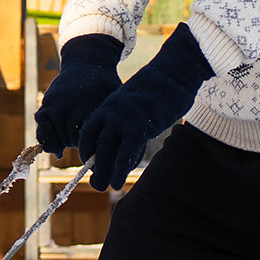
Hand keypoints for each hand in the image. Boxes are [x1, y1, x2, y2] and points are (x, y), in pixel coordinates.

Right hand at [34, 34, 125, 155]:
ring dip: (64, 142)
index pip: (88, 136)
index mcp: (89, 104)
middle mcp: (71, 104)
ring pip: (55, 135)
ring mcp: (56, 103)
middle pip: (71, 138)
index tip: (99, 149)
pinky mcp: (46, 103)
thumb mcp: (116, 99)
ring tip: (75, 144)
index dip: (93, 146)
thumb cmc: (106, 85)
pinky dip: (47, 139)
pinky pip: (42, 127)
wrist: (86, 63)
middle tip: (89, 144)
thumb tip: (126, 150)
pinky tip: (57, 149)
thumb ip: (116, 121)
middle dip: (80, 144)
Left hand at [78, 26, 215, 189]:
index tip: (89, 163)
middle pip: (94, 145)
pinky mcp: (140, 126)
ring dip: (104, 172)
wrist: (173, 72)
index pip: (89, 131)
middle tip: (95, 184)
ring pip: (106, 151)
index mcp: (108, 106)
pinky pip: (125, 153)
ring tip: (105, 187)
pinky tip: (118, 182)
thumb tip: (126, 136)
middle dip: (94, 167)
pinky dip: (120, 170)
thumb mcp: (134, 102)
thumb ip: (126, 118)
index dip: (86, 149)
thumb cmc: (158, 89)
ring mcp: (124, 119)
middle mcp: (111, 113)